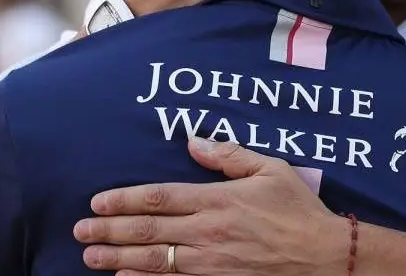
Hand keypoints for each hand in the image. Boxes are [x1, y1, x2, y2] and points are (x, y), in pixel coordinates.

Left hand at [74, 137, 349, 275]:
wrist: (325, 257)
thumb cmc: (300, 211)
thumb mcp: (271, 170)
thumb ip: (230, 155)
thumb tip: (193, 142)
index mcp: (218, 200)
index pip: (159, 197)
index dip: (124, 199)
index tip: (98, 200)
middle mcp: (208, 232)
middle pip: (147, 230)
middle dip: (109, 229)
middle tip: (80, 229)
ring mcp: (210, 263)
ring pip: (153, 260)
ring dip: (117, 257)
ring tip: (89, 255)